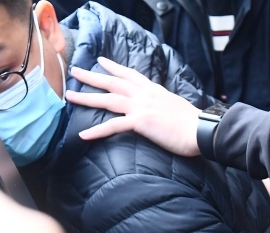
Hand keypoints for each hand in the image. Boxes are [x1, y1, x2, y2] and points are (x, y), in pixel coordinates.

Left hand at [66, 57, 201, 156]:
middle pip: (113, 82)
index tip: (101, 61)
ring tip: (69, 96)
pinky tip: (83, 135)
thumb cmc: (190, 123)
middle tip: (75, 71)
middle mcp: (144, 94)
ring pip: (107, 99)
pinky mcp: (140, 122)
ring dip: (86, 98)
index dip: (114, 67)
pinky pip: (113, 126)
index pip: (130, 74)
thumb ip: (160, 104)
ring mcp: (141, 107)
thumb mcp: (173, 106)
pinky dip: (96, 131)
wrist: (200, 130)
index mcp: (153, 90)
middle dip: (92, 76)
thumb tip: (155, 109)